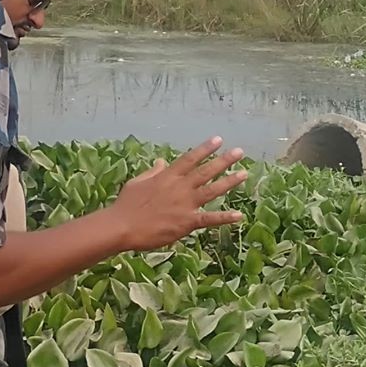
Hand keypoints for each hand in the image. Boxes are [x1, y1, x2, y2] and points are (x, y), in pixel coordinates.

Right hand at [106, 137, 247, 251]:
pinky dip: (224, 217)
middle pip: (205, 171)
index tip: (218, 140)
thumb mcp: (137, 182)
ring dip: (229, 182)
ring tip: (244, 174)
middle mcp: (180, 187)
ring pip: (212, 190)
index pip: (190, 159)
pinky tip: (238, 215)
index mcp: (167, 177)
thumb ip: (152, 172)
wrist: (122, 226)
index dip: (205, 149)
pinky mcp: (186, 222)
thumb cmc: (126, 205)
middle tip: (240, 152)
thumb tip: (161, 162)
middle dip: (223, 160)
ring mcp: (185, 204)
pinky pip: (209, 219)